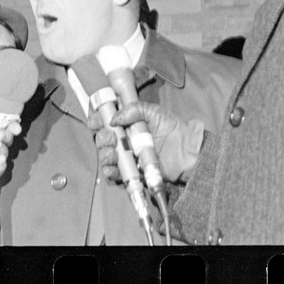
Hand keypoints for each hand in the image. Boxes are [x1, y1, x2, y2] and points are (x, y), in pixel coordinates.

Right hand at [90, 104, 204, 183]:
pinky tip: (114, 168)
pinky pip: (114, 173)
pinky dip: (111, 171)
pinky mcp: (131, 171)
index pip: (103, 119)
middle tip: (111, 138)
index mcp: (125, 122)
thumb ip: (134, 109)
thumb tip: (114, 118)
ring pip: (104, 156)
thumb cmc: (171, 127)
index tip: (98, 120)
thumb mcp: (153, 111)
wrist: (187, 151)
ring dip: (104, 154)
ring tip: (114, 153)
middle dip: (101, 138)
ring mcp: (125, 155)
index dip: (97, 119)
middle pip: (100, 138)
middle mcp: (122, 138)